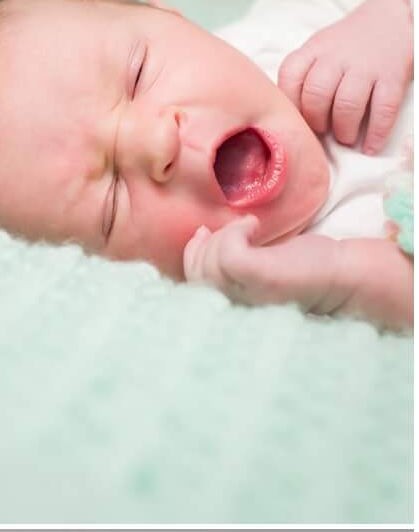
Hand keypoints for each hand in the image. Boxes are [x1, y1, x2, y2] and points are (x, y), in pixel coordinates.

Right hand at [182, 216, 339, 310]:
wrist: (341, 274)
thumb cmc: (301, 267)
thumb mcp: (255, 264)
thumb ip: (227, 260)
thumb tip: (198, 235)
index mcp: (231, 305)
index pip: (191, 284)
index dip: (192, 255)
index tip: (203, 232)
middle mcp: (235, 305)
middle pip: (196, 274)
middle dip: (206, 244)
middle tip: (235, 229)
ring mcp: (247, 293)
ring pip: (209, 263)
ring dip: (223, 235)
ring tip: (248, 226)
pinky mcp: (262, 278)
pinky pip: (228, 254)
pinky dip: (235, 232)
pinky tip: (253, 226)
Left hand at [277, 0, 413, 154]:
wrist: (394, 15)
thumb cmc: (347, 43)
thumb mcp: (318, 48)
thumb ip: (300, 76)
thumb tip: (285, 119)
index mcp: (313, 50)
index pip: (289, 78)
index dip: (290, 106)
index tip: (296, 120)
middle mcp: (338, 56)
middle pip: (316, 95)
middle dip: (316, 122)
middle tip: (322, 132)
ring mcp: (367, 66)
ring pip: (347, 105)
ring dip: (344, 130)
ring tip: (345, 138)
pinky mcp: (393, 75)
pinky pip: (384, 108)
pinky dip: (377, 132)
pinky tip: (371, 146)